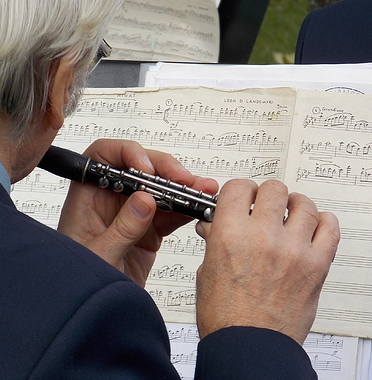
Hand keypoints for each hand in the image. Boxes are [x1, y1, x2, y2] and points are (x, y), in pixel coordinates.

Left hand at [57, 139, 217, 286]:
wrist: (92, 314)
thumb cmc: (76, 282)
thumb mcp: (99, 256)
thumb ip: (122, 228)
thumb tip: (144, 200)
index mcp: (86, 198)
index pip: (103, 157)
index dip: (126, 153)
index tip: (146, 169)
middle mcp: (108, 201)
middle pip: (137, 168)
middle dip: (163, 169)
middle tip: (183, 179)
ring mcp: (130, 214)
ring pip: (158, 189)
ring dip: (181, 187)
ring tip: (202, 189)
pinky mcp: (147, 231)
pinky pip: (169, 213)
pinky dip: (185, 209)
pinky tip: (199, 207)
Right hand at [195, 179, 339, 344]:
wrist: (249, 347)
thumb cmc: (224, 317)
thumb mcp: (206, 272)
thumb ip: (214, 243)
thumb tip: (214, 227)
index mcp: (230, 235)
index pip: (238, 188)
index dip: (239, 190)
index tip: (241, 196)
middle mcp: (262, 237)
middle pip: (273, 189)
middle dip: (266, 195)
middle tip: (263, 205)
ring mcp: (293, 250)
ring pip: (303, 204)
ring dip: (294, 205)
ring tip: (290, 213)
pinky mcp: (316, 266)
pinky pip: (329, 228)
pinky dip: (323, 221)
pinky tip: (312, 225)